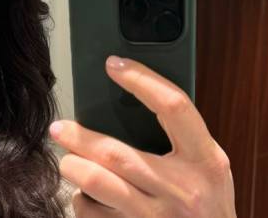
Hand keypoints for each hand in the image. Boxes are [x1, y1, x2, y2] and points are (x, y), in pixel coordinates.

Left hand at [50, 56, 235, 217]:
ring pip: (96, 184)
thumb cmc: (207, 207)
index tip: (114, 64)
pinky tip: (86, 195)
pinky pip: (93, 214)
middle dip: (80, 138)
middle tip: (59, 128)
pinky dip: (82, 200)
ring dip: (73, 168)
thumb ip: (181, 140)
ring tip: (68, 161)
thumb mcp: (208, 169)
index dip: (142, 80)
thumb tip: (130, 99)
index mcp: (206, 162)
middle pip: (117, 154)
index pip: (174, 107)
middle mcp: (183, 190)